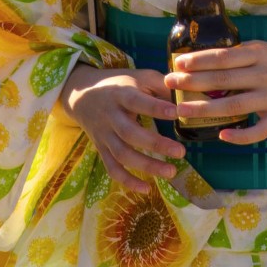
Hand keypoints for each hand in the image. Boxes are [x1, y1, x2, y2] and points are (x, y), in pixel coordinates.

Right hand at [59, 63, 183, 187]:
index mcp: (120, 94)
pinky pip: (112, 168)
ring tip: (171, 172)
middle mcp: (110, 116)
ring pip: (122, 154)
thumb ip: (160, 85)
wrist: (80, 94)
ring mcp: (104, 135)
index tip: (176, 113)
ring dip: (147, 166)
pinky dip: (128, 181)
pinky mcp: (101, 149)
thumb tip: (186, 97)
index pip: (136, 101)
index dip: (155, 108)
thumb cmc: (118, 85)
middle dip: (155, 144)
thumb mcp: (138, 77)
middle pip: (129, 132)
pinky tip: (147, 188)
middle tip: (181, 152)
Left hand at [165, 42, 266, 144]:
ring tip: (182, 110)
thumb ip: (244, 56)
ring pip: (234, 104)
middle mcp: (265, 74)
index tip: (177, 63)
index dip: (198, 60)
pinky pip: (258, 130)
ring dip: (205, 108)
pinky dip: (240, 135)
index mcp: (260, 53)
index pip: (223, 56)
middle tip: (168, 84)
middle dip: (192, 82)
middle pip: (223, 78)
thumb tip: (208, 60)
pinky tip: (222, 135)